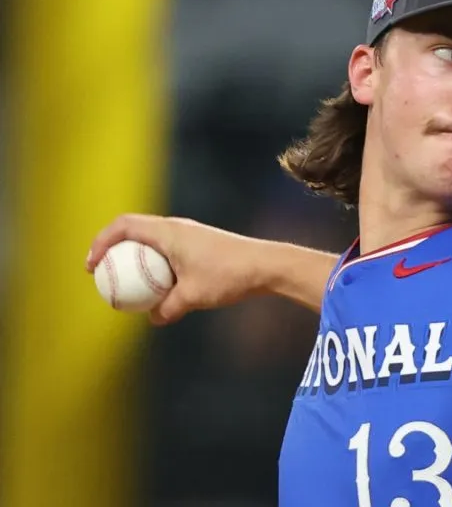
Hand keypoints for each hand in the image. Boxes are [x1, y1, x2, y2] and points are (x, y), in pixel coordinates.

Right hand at [86, 214, 267, 324]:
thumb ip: (169, 308)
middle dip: (112, 248)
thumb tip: (154, 319)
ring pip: (152, 241)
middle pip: (134, 230)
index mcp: (169, 231)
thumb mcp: (194, 297)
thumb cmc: (229, 276)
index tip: (92, 266)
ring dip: (135, 257)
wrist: (267, 266)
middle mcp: (177, 227)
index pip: (123, 225)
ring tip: (126, 283)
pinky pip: (168, 250)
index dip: (101, 242)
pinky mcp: (200, 244)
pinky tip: (158, 287)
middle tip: (101, 273)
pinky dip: (156, 264)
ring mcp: (190, 234)